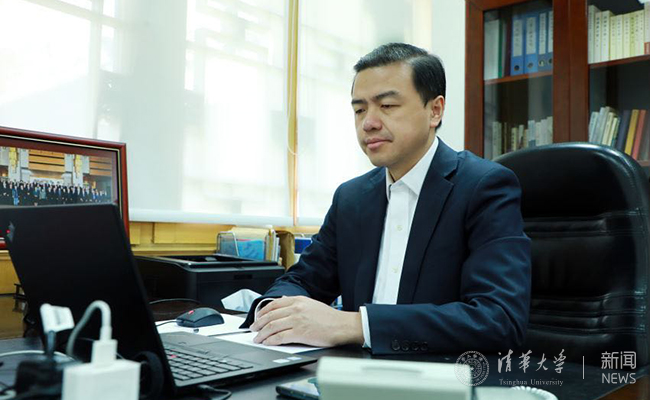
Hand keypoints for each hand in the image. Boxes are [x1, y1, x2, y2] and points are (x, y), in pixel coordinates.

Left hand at [249, 296, 363, 346]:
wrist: (342, 326)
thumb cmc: (329, 318)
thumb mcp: (311, 303)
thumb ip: (296, 302)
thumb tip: (283, 301)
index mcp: (298, 300)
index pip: (273, 304)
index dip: (262, 312)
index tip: (257, 318)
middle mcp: (296, 308)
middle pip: (270, 316)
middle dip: (258, 324)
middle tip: (253, 329)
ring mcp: (297, 320)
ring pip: (272, 327)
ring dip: (261, 334)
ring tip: (258, 338)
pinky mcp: (299, 333)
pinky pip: (279, 337)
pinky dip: (271, 341)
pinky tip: (268, 343)